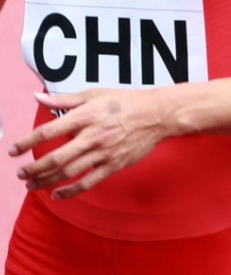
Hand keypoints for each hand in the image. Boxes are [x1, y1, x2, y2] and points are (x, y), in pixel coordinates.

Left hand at [8, 89, 173, 198]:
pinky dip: (70, 191)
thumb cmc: (127, 102)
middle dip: (33, 168)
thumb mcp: (95, 94)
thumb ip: (64, 99)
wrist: (158, 114)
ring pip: (68, 172)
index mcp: (86, 115)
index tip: (14, 150)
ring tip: (31, 185)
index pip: (48, 131)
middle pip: (55, 157)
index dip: (27, 143)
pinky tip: (57, 195)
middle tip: (21, 173)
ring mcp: (104, 152)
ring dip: (46, 181)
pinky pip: (88, 182)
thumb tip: (38, 98)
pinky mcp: (114, 164)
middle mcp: (93, 135)